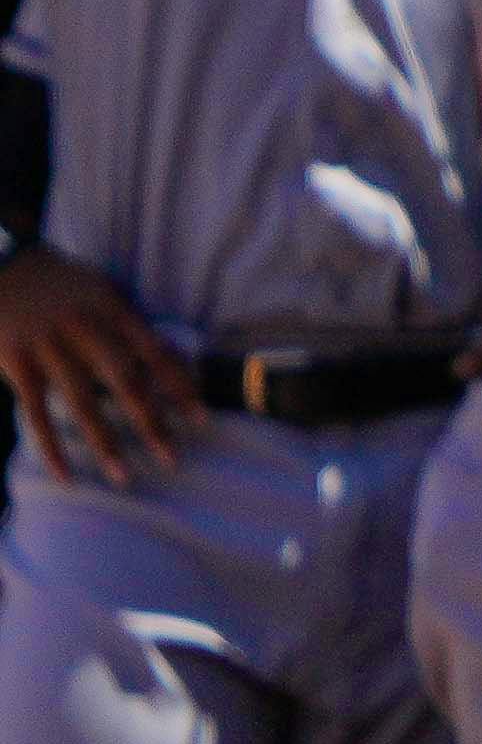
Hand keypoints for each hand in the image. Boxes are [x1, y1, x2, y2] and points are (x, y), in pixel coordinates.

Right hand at [0, 246, 195, 489]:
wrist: (2, 267)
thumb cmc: (62, 284)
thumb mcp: (102, 290)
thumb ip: (131, 325)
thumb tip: (174, 360)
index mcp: (112, 309)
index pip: (156, 352)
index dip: (180, 385)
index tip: (200, 418)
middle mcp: (84, 328)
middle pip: (125, 382)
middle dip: (151, 422)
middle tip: (173, 459)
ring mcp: (49, 347)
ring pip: (82, 403)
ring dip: (105, 442)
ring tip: (124, 476)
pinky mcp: (17, 363)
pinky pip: (36, 412)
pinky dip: (50, 445)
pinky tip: (66, 473)